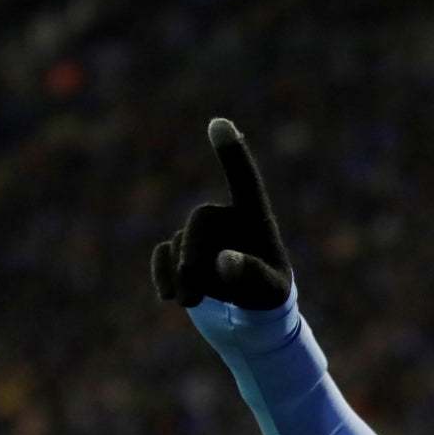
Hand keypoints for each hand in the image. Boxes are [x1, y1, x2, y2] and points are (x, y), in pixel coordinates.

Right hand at [151, 119, 294, 310]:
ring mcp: (200, 234)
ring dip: (183, 274)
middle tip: (193, 295)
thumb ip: (252, 273)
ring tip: (194, 303)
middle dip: (193, 253)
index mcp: (255, 217)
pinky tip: (169, 296)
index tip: (220, 123)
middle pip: (200, 219)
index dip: (232, 153)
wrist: (249, 312)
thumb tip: (223, 260)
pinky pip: (163, 254)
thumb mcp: (270, 289)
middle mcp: (225, 218)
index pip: (244, 181)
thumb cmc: (268, 293)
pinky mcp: (179, 252)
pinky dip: (163, 273)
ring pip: (180, 244)